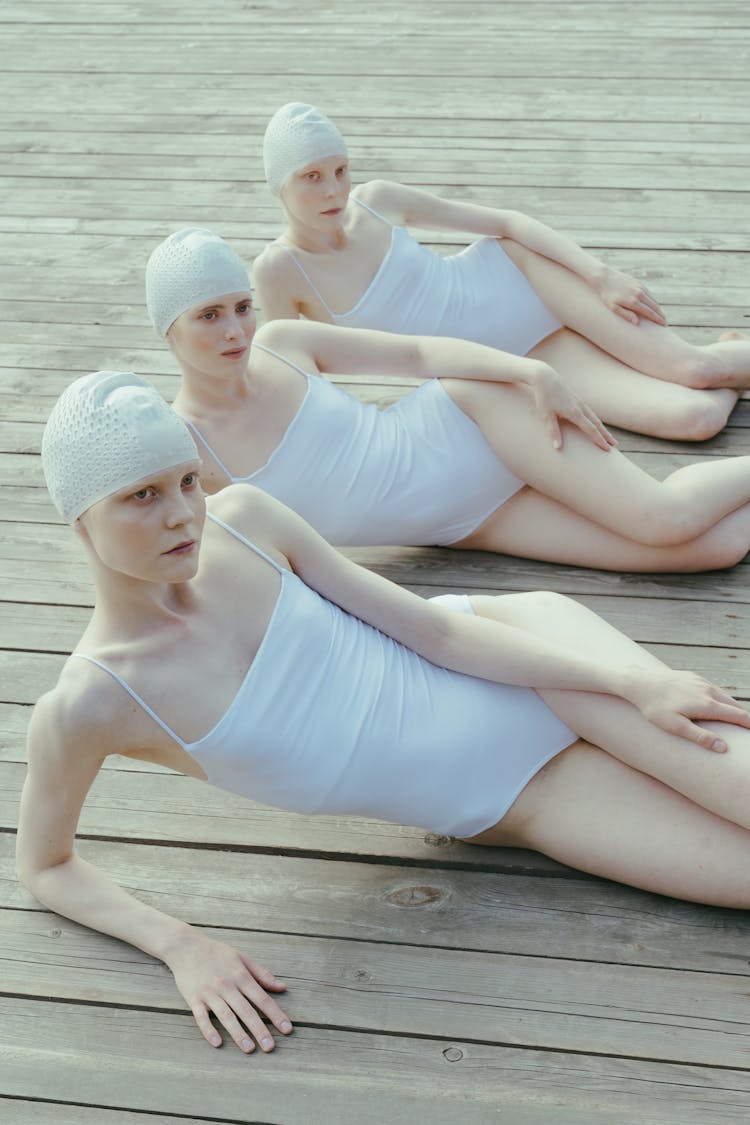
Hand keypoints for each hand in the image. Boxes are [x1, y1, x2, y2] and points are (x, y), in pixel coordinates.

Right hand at [165, 928, 292, 1052]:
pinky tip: (218, 1043)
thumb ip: (262, 974)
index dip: (276, 1014)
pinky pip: (202, 1018)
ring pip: (226, 1016)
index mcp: (241, 975)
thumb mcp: (242, 958)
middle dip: (259, 1030)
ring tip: (249, 1049)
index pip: (262, 998)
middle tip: (270, 1047)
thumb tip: (282, 987)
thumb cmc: (217, 953)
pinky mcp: (194, 999)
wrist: (187, 947)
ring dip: (238, 1034)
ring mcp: (209, 993)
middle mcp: (227, 986)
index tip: (287, 1029)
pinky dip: (209, 1030)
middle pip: (246, 1011)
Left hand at [529, 364, 616, 450]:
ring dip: (603, 428)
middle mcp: (580, 408)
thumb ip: (553, 432)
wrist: (545, 378)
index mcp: (575, 413)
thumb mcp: (546, 415)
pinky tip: (597, 424)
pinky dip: (596, 421)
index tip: (607, 449)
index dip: (599, 440)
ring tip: (609, 437)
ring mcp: (580, 403)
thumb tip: (557, 448)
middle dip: (606, 435)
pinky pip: (590, 413)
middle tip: (615, 446)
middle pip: (597, 424)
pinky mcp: (577, 400)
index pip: (591, 429)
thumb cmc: (544, 397)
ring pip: (595, 418)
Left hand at [595, 266, 666, 325]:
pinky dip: (653, 301)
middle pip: (654, 306)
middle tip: (665, 323)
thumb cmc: (606, 295)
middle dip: (661, 315)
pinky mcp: (638, 283)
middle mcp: (639, 293)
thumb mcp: (613, 307)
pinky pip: (649, 294)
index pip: (650, 312)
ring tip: (661, 316)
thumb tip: (637, 322)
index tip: (664, 325)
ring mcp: (640, 287)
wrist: (604, 277)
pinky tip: (653, 305)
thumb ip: (625, 315)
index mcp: (633, 301)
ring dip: (658, 308)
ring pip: (653, 300)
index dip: (658, 319)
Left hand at [621, 667, 749, 751]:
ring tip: (736, 720)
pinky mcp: (693, 677)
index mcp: (707, 704)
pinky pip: (712, 689)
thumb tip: (724, 747)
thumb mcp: (675, 727)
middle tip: (746, 729)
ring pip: (724, 696)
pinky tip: (716, 705)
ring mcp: (701, 682)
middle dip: (743, 717)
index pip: (738, 715)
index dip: (749, 725)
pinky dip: (720, 699)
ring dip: (732, 707)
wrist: (639, 682)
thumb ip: (700, 737)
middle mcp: (708, 690)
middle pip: (734, 705)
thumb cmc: (654, 708)